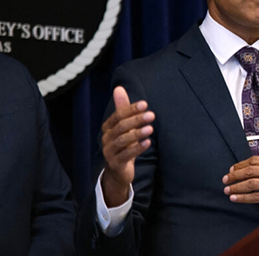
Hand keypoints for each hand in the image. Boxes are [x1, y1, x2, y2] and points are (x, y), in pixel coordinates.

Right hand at [100, 86, 153, 206]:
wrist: (117, 171)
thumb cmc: (123, 145)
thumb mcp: (124, 126)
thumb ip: (123, 108)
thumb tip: (119, 88)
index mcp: (108, 128)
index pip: (118, 115)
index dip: (131, 109)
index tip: (145, 104)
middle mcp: (107, 138)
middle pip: (120, 127)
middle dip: (136, 120)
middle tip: (151, 115)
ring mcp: (109, 151)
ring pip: (122, 141)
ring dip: (137, 133)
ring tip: (150, 129)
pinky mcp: (115, 163)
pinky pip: (126, 155)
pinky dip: (137, 148)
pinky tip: (147, 142)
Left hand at [222, 122, 258, 209]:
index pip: (255, 160)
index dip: (241, 165)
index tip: (232, 169)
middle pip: (251, 171)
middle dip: (235, 176)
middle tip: (226, 179)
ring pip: (252, 184)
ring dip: (237, 188)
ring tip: (228, 190)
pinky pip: (257, 197)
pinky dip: (244, 198)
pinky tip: (236, 198)